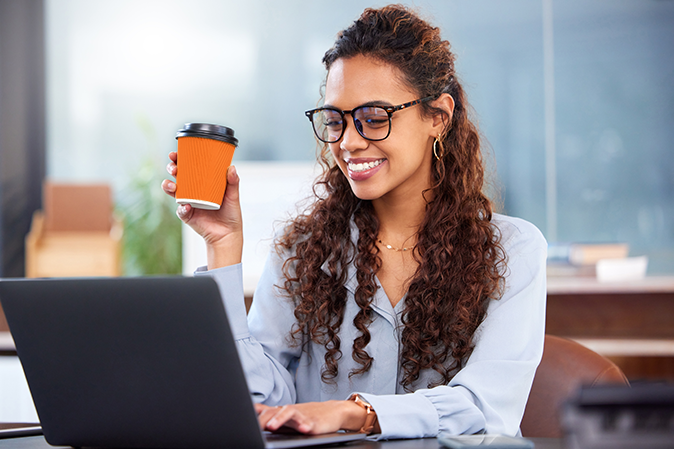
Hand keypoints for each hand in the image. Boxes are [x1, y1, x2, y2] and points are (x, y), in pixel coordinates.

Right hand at [161, 151, 242, 268]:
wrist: (228, 234)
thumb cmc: (231, 213)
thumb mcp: (233, 196)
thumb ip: (233, 182)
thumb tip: (232, 167)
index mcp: (202, 183)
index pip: (189, 167)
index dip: (180, 159)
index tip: (175, 153)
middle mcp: (193, 191)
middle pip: (178, 176)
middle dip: (172, 169)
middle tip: (173, 167)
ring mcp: (188, 202)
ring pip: (173, 191)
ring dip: (168, 186)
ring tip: (173, 186)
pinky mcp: (187, 215)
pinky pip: (181, 210)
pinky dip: (182, 208)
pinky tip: (187, 206)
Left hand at [254, 401, 370, 434]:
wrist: (334, 411)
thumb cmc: (309, 415)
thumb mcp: (287, 415)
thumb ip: (271, 413)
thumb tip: (253, 411)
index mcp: (281, 412)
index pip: (265, 411)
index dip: (255, 414)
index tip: (244, 418)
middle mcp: (290, 412)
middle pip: (273, 411)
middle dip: (263, 419)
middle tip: (254, 427)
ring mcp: (302, 416)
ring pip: (289, 412)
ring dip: (280, 419)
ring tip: (272, 426)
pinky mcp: (315, 423)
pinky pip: (309, 423)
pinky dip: (305, 425)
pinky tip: (303, 429)